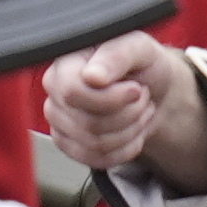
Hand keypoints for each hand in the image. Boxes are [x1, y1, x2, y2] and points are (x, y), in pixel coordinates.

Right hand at [44, 35, 206, 192]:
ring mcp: (58, 117)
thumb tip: (92, 76)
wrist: (152, 88)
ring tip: (139, 111)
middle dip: (129, 114)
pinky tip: (133, 131)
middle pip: (88, 123)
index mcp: (66, 61)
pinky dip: (124, 150)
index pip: (73, 92)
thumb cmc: (141, 63)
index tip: (136, 89)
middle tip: (142, 97)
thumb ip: (116, 55)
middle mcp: (55, 89)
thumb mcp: (138, 48)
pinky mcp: (67, 141)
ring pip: (94, 144)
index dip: (111, 98)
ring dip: (130, 131)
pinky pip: (94, 159)